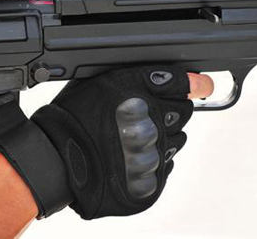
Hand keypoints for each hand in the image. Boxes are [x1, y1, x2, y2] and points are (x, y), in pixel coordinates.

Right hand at [0, 68, 211, 220]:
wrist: (56, 161)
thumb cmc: (74, 117)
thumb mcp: (104, 81)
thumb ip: (145, 77)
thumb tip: (189, 79)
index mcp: (139, 93)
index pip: (181, 84)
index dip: (191, 83)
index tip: (200, 85)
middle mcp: (152, 123)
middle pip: (183, 112)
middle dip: (169, 110)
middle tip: (143, 113)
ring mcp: (154, 153)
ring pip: (176, 140)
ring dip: (162, 136)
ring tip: (132, 137)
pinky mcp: (152, 180)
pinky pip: (165, 165)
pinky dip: (152, 160)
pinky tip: (130, 155)